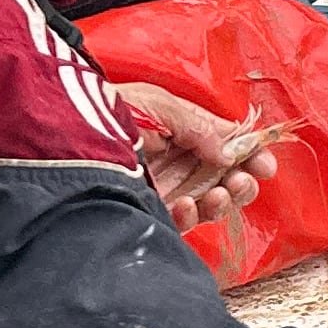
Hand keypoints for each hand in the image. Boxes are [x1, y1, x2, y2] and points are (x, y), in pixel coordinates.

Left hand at [115, 82, 281, 230]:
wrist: (62, 134)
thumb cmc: (107, 109)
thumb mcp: (158, 105)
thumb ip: (198, 127)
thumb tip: (229, 153)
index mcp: (188, 132)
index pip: (230, 147)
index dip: (252, 156)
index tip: (265, 165)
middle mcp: (181, 162)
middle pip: (227, 179)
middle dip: (243, 182)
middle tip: (243, 181)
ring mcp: (166, 190)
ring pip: (210, 204)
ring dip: (223, 201)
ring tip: (220, 194)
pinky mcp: (149, 212)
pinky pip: (180, 223)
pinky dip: (190, 217)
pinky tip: (186, 205)